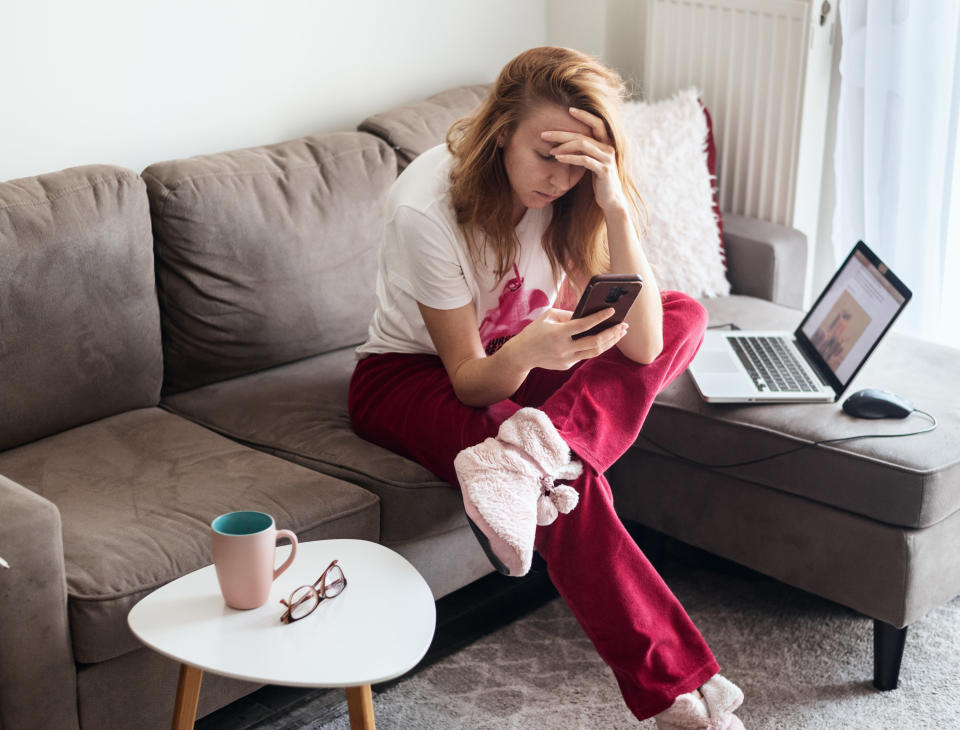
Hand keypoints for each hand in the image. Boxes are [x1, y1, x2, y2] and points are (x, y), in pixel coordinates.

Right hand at [503, 306, 628, 371]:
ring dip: (610, 342)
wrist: (521, 355)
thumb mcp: (548, 317)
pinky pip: (585, 355)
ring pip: (594, 352)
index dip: (600, 318)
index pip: (584, 325)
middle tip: (623, 325)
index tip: (612, 311)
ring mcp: (566, 359)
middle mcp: (563, 348)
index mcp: (557, 333)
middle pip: (594, 342)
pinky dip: (596, 346)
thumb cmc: (535, 331)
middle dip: (612, 333)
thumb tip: (589, 314)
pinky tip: (605, 339)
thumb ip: (568, 314)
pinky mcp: (567, 365)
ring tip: (620, 333)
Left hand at [542, 107, 626, 212]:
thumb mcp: (592, 162)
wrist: (611, 199)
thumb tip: (566, 143)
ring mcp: (607, 158)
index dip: (584, 115)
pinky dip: (570, 158)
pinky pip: (584, 160)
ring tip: (550, 150)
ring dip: (563, 146)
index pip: (597, 123)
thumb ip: (585, 151)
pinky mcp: (604, 170)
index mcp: (606, 143)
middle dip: (561, 133)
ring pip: (583, 145)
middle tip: (544, 134)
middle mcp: (608, 148)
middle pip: (583, 134)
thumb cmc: (599, 180)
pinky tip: (558, 158)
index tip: (569, 109)